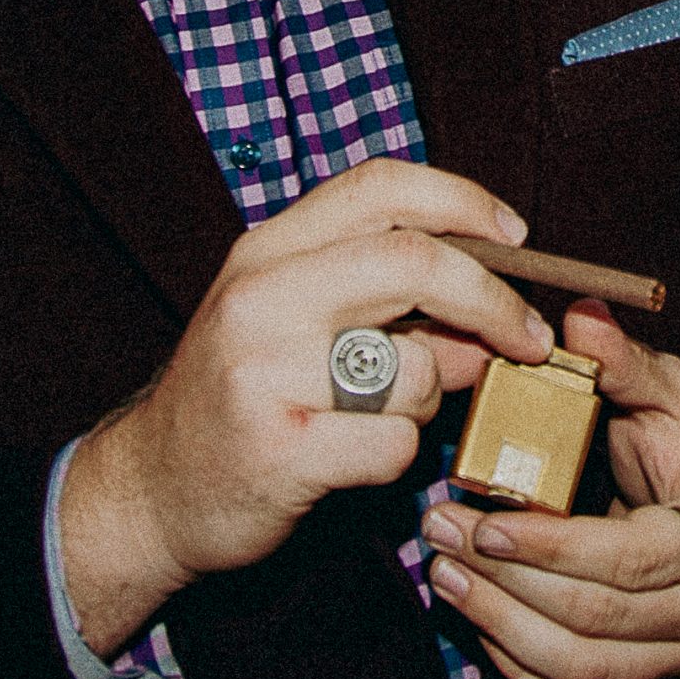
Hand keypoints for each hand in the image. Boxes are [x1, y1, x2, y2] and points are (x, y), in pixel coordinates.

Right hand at [60, 159, 553, 653]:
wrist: (151, 491)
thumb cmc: (239, 400)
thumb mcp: (299, 327)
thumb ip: (391, 306)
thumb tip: (493, 313)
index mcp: (267, 251)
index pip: (380, 187)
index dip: (462, 201)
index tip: (515, 234)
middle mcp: (261, 297)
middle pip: (414, 262)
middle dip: (493, 300)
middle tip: (529, 337)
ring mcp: (265, 373)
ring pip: (416, 365)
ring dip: (430, 398)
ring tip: (383, 413)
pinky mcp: (281, 451)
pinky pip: (395, 442)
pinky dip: (397, 455)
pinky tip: (353, 457)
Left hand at [419, 302, 679, 678]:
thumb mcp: (668, 390)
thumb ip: (622, 361)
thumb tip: (580, 315)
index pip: (632, 560)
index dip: (553, 546)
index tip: (486, 521)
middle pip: (598, 621)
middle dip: (507, 583)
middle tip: (442, 536)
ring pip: (584, 670)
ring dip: (502, 627)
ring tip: (444, 575)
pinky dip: (520, 666)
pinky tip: (477, 618)